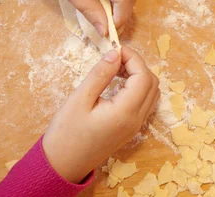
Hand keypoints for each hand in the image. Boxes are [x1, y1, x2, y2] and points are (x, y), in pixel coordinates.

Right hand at [43, 47, 159, 183]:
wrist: (62, 166)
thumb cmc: (66, 134)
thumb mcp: (79, 99)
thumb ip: (100, 74)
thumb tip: (116, 53)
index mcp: (126, 112)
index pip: (143, 76)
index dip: (133, 58)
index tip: (116, 49)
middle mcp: (137, 119)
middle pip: (152, 82)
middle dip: (137, 65)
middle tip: (114, 59)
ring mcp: (137, 125)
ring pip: (151, 92)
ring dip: (139, 76)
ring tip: (115, 70)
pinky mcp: (132, 128)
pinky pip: (145, 102)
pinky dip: (138, 88)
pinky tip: (118, 84)